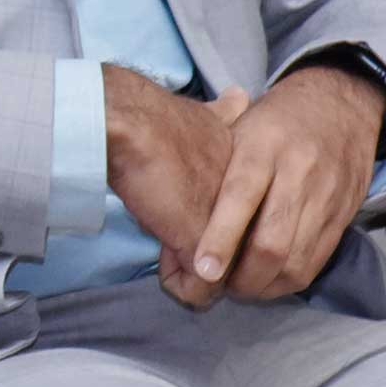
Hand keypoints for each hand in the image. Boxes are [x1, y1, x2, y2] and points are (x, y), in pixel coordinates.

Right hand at [102, 70, 249, 307]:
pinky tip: (163, 263)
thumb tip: (239, 96)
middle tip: (179, 244)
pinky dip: (178, 285)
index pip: (250, 225)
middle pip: (241, 257)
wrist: (130, 125)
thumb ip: (227, 114)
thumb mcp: (208, 114)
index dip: (219, 229)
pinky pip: (197, 291)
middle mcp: (251, 212)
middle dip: (213, 260)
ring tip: (170, 257)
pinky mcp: (203, 250)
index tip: (189, 216)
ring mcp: (230, 233)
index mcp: (255, 183)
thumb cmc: (157, 121)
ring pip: (223, 280)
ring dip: (193, 276)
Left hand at [189, 66, 383, 303]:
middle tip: (215, 286)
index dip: (220, 237)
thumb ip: (211, 162)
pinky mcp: (344, 215)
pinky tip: (267, 282)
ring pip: (296, 259)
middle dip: (241, 275)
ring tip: (237, 289)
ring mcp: (326, 196)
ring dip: (263, 285)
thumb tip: (167, 207)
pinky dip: (288, 280)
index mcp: (263, 144)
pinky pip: (316, 261)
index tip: (201, 269)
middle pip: (272, 241)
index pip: (241, 196)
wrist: (340, 106)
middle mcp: (298, 171)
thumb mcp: (237, 126)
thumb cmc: (270, 121)